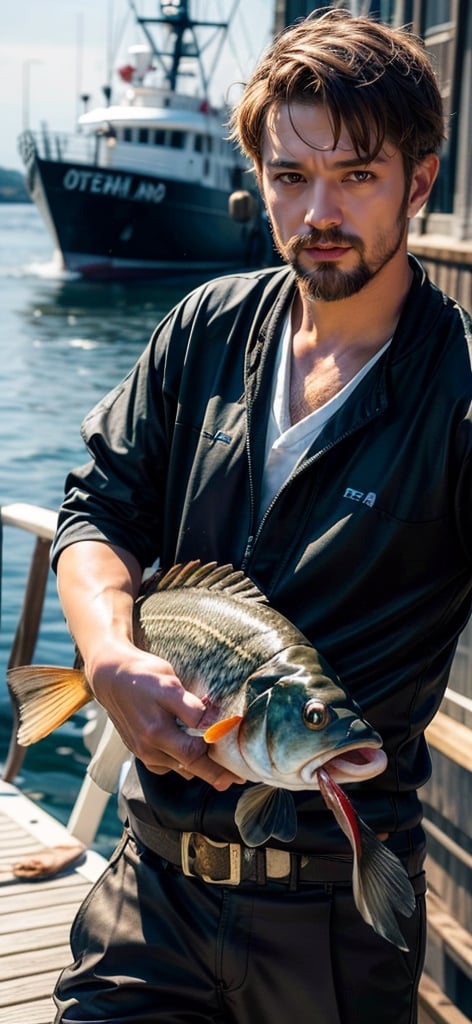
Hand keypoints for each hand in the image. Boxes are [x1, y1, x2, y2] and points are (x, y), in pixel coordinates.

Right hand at [88, 642, 243, 789]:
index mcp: (156, 734)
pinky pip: (167, 764)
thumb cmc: (142, 675)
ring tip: (221, 764)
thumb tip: (213, 725)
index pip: (195, 755)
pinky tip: (194, 752)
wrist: (111, 676)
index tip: (238, 764)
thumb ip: (190, 708)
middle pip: (189, 768)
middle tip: (237, 779)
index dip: (218, 760)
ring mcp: (143, 752)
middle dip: (215, 774)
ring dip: (199, 767)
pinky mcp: (140, 750)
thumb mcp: (168, 684)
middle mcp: (148, 749)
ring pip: (178, 768)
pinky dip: (183, 761)